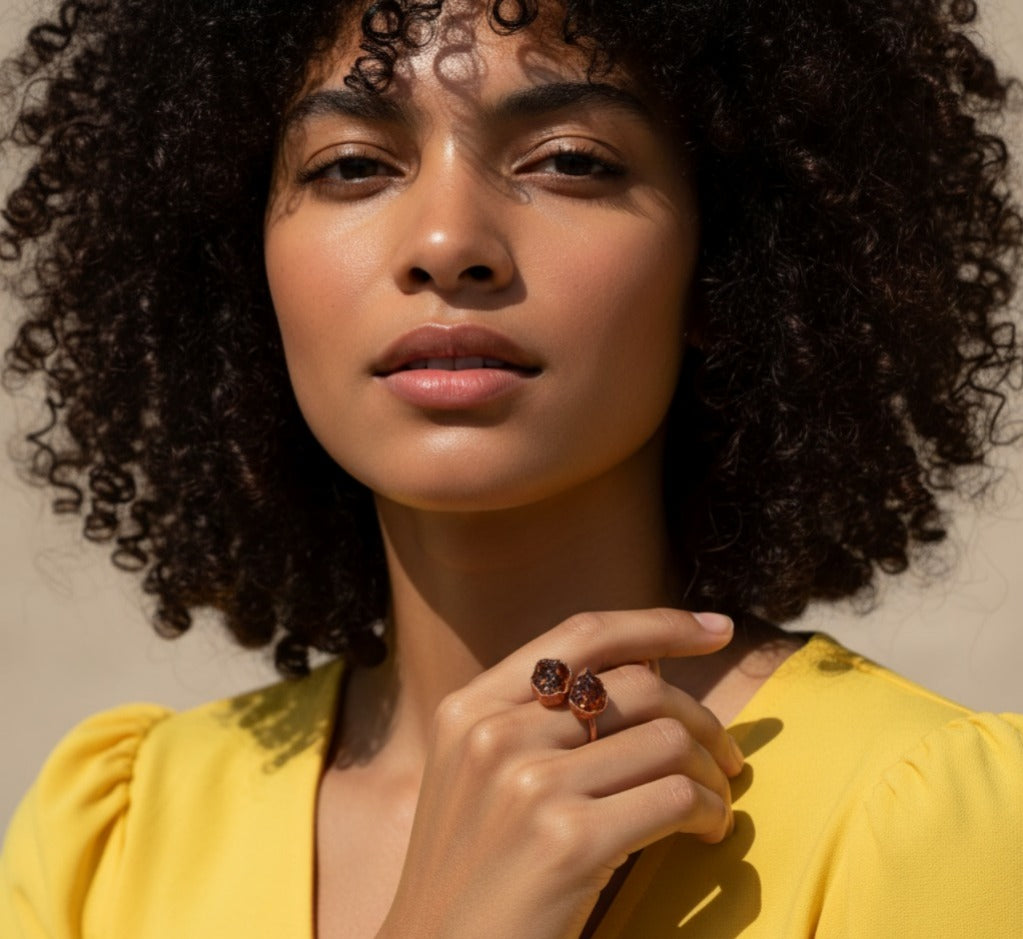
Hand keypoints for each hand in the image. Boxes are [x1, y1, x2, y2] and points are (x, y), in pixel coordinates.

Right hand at [376, 608, 744, 938]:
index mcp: (470, 708)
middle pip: (637, 685)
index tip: (717, 629)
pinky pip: (674, 798)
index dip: (657, 623)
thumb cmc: (475, 873)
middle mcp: (495, 735)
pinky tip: (707, 833)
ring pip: (666, 740)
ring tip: (713, 802)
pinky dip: (709, 811)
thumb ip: (536, 719)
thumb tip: (645, 669)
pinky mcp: (568, 842)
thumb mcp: (478, 774)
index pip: (581, 634)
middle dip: (701, 715)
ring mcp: (528, 786)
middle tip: (727, 755)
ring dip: (709, 772)